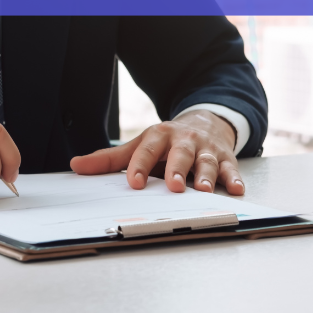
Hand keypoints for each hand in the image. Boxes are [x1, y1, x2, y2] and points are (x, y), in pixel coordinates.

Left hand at [69, 109, 243, 194]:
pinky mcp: (226, 158)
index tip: (133, 182)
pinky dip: (234, 179)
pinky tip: (236, 189)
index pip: (146, 151)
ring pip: (207, 161)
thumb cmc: (166, 141)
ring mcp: (206, 149)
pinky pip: (231, 169)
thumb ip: (109, 159)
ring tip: (204, 189)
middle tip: (173, 185)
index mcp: (158, 137)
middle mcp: (183, 141)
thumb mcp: (139, 145)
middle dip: (177, 169)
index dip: (139, 166)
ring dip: (206, 175)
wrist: (204, 122)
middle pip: (180, 154)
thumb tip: (76, 166)